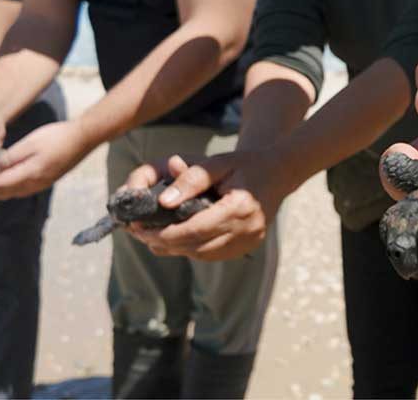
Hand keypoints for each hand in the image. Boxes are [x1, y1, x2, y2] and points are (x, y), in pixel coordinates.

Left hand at [0, 120, 90, 198]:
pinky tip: (3, 184)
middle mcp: (35, 183)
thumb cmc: (57, 136)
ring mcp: (42, 184)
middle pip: (5, 192)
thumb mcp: (30, 143)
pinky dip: (8, 189)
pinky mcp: (46, 180)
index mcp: (30, 173)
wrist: (83, 138)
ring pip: (13, 193)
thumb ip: (10, 158)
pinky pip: (22, 190)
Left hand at [126, 149, 292, 260]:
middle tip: (139, 233)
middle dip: (165, 242)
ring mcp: (250, 241)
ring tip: (152, 237)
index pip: (195, 229)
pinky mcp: (248, 246)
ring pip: (203, 254)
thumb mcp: (217, 163)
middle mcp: (248, 230)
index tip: (140, 228)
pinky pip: (213, 254)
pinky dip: (193, 248)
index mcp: (240, 208)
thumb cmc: (244, 164)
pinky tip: (177, 239)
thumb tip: (162, 201)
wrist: (278, 173)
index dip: (165, 233)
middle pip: (197, 246)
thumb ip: (191, 179)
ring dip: (177, 248)